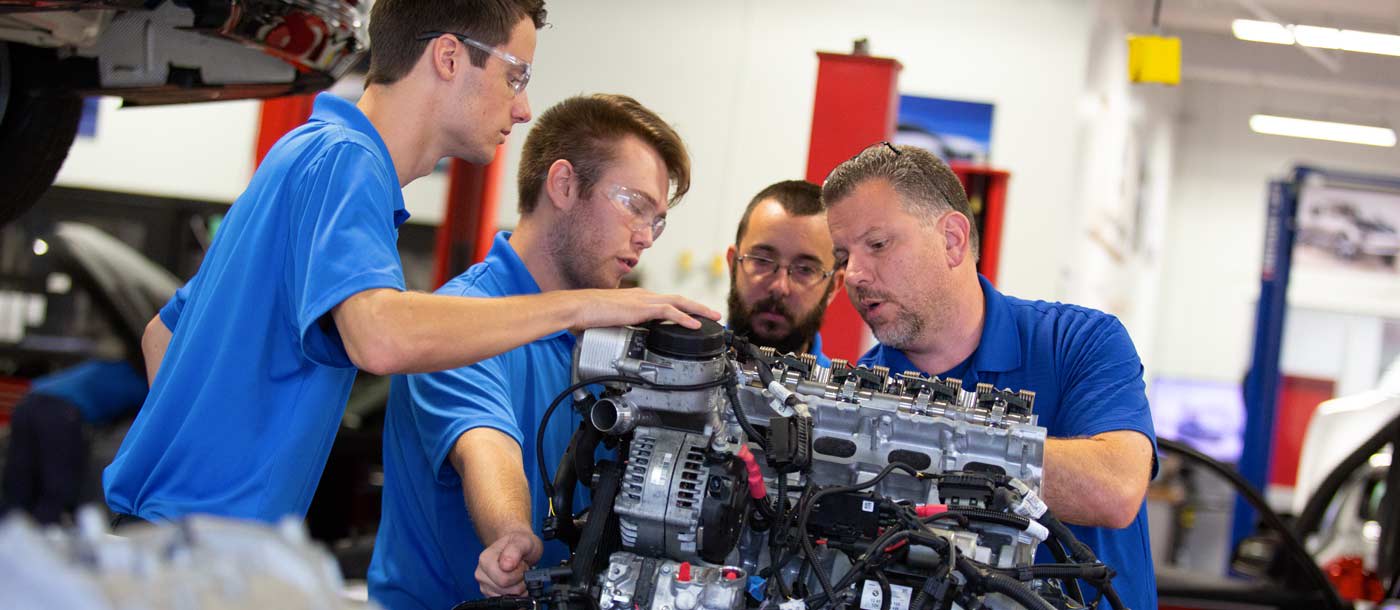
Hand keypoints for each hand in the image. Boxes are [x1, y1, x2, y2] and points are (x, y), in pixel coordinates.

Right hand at [476, 529, 543, 596]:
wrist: (519, 547)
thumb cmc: (520, 543)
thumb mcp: (523, 541)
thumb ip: (515, 550)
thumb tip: (506, 565)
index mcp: (485, 559)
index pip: (504, 579)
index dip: (518, 573)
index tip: (521, 563)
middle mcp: (481, 573)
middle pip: (505, 589)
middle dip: (519, 580)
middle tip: (521, 568)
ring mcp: (484, 585)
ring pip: (507, 596)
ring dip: (518, 587)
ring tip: (518, 573)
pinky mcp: (490, 594)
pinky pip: (506, 600)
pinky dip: (515, 593)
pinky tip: (515, 581)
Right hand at [567, 288, 719, 330]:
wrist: (578, 307)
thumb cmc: (586, 315)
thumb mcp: (609, 322)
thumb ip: (620, 328)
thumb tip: (621, 340)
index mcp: (636, 299)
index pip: (665, 302)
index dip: (681, 309)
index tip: (693, 317)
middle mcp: (643, 296)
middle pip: (678, 299)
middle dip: (698, 307)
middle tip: (713, 315)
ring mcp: (643, 300)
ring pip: (679, 302)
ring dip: (698, 310)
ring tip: (713, 318)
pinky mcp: (641, 308)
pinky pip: (669, 312)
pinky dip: (684, 318)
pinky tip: (695, 325)